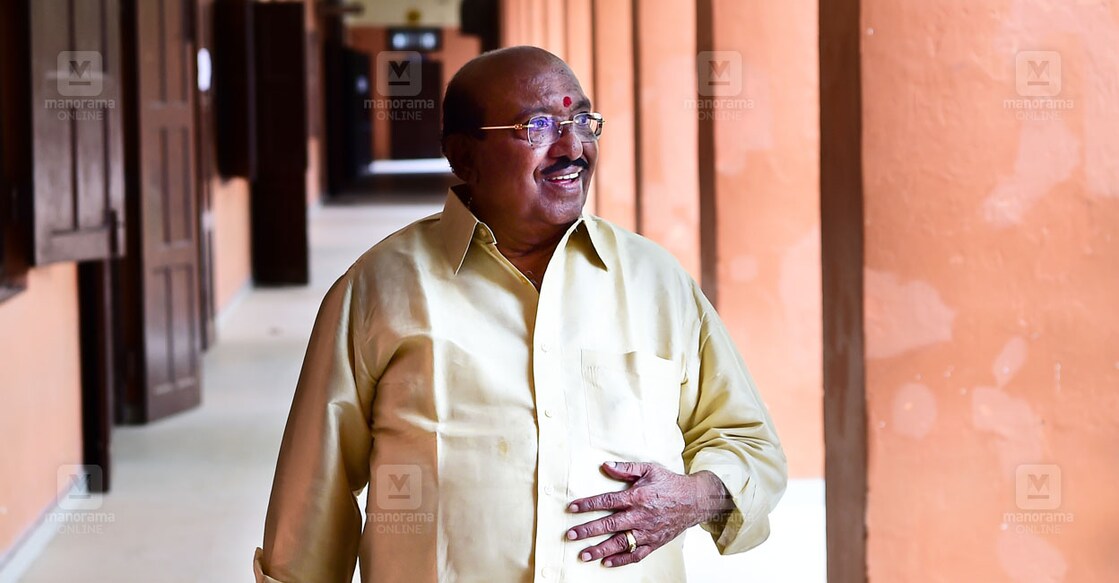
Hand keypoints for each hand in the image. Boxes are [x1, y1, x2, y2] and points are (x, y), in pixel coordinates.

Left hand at [565, 461, 732, 566]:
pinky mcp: (654, 542)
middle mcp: (640, 516)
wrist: (695, 500)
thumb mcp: (649, 469)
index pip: (607, 501)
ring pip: (620, 543)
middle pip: (609, 524)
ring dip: (601, 550)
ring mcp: (647, 531)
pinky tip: (607, 562)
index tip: (572, 508)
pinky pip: (636, 554)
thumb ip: (626, 468)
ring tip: (584, 554)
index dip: (588, 504)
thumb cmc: (670, 483)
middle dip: (588, 530)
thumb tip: (605, 465)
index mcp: (637, 496)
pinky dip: (621, 560)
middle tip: (571, 535)